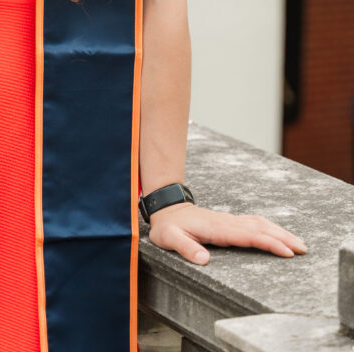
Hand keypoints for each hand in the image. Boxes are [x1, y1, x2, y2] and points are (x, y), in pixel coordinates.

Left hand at [147, 202, 307, 264]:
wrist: (167, 209)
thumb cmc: (168, 227)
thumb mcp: (170, 239)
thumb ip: (186, 248)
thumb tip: (204, 260)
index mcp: (217, 228)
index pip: (248, 236)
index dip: (268, 243)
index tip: (286, 252)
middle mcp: (227, 222)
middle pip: (260, 228)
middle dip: (283, 237)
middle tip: (303, 249)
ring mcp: (230, 220)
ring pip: (260, 223)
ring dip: (280, 231)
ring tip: (298, 243)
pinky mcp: (230, 222)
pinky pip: (255, 223)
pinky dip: (270, 228)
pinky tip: (279, 234)